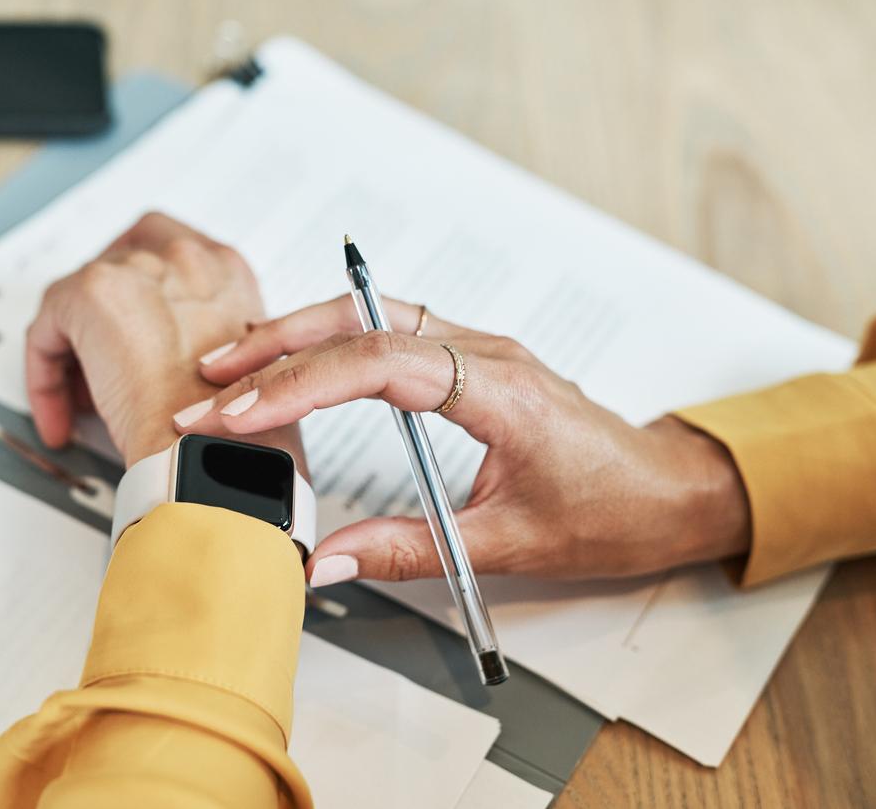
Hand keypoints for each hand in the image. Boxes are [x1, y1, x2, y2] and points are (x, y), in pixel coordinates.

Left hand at [25, 212, 304, 467]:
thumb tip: (167, 362)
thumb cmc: (232, 427)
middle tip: (97, 361)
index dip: (144, 300)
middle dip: (104, 311)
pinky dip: (46, 373)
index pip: (170, 259)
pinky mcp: (94, 292)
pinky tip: (62, 413)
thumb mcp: (237, 370)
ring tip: (84, 401)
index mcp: (228, 272)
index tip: (134, 338)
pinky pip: (48, 326)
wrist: (212, 449)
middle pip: (121, 264)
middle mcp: (189, 258)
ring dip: (75, 349)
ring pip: (81, 298)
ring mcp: (141, 268)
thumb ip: (207, 345)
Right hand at [173, 295, 750, 583]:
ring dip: (297, 336)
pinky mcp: (466, 358)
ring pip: (369, 315)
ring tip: (231, 368)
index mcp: (500, 389)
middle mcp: (484, 353)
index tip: (242, 414)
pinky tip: (293, 361)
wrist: (666, 488)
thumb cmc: (610, 509)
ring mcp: (475, 348)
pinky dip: (328, 342)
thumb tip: (329, 561)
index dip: (303, 383)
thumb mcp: (508, 544)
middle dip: (277, 350)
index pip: (380, 362)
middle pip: (362, 321)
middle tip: (210, 386)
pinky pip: (386, 330)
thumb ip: (411, 550)